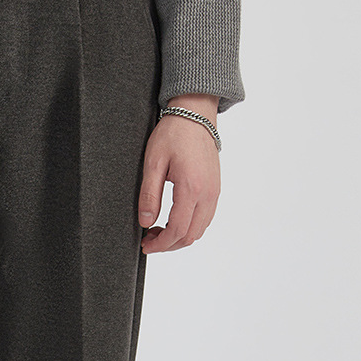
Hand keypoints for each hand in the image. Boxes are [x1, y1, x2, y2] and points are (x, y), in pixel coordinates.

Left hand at [138, 94, 220, 253]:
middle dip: (169, 244)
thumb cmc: (173, 134)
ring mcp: (214, 192)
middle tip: (149, 240)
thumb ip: (149, 195)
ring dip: (180, 236)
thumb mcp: (153, 163)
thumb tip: (146, 222)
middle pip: (191, 235)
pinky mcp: (215, 188)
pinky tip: (173, 220)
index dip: (161, 244)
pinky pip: (205, 218)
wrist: (195, 115)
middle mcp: (208, 193)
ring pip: (200, 229)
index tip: (146, 245)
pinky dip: (190, 226)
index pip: (178, 230)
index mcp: (192, 188)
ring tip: (159, 231)